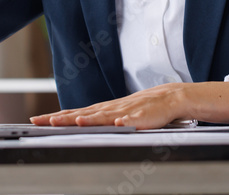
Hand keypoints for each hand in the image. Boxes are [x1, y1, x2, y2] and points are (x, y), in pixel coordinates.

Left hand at [29, 81, 228, 128]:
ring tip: (73, 123)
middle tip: (43, 120)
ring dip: (90, 118)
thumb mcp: (134, 117)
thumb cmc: (161, 110)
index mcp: (114, 109)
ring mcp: (136, 108)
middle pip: (88, 111)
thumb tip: (99, 132)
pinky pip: (139, 117)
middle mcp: (120, 106)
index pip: (82, 112)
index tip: (38, 120)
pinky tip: (117, 124)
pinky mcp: (153, 111)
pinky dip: (127, 120)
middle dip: (65, 116)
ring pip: (109, 113)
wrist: (189, 97)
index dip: (61, 116)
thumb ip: (117, 123)